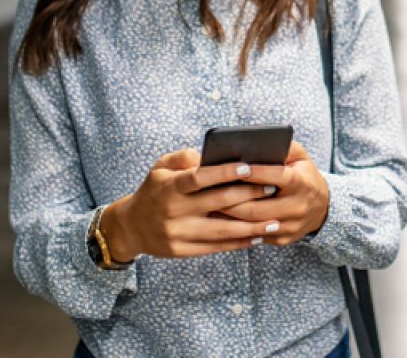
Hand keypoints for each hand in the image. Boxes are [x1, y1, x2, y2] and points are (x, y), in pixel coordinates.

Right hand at [103, 149, 281, 260]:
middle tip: (272, 188)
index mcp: (169, 187)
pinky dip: (238, 243)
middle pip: (217, 203)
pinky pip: (215, 248)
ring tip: (275, 221)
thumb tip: (213, 155)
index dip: (224, 172)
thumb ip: (185, 157)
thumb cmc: (154, 190)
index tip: (249, 167)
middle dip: (249, 195)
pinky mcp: (182, 251)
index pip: (199, 178)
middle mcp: (173, 211)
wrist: (131, 226)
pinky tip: (258, 236)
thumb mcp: (161, 167)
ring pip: (222, 231)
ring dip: (252, 227)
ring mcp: (178, 233)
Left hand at [217, 141, 330, 245]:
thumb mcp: (300, 158)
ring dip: (231, 217)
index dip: (257, 173)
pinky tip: (223, 220)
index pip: (278, 177)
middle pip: (258, 208)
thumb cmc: (304, 176)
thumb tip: (257, 143)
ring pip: (253, 225)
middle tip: (212, 194)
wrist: (323, 208)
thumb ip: (283, 147)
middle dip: (233, 201)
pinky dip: (238, 228)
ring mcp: (291, 226)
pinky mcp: (283, 239)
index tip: (238, 167)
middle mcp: (298, 207)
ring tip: (211, 207)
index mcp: (302, 183)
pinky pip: (256, 236)